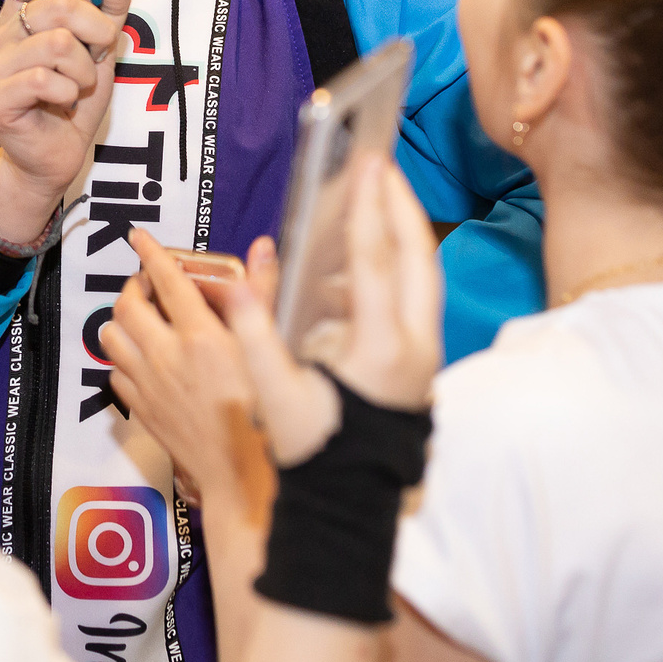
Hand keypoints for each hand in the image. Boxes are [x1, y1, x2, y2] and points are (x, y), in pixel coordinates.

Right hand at [0, 0, 129, 245]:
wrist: (55, 156)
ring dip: (84, 71)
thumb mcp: (101, 48)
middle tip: (94, 60)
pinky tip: (61, 104)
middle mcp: (3, 34)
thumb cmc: (74, 100)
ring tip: (76, 87)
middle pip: (59, 5)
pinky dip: (69, 93)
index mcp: (23, 14)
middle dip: (97, 33)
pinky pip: (45, 79)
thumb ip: (110, 9)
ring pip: (58, 43)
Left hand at [102, 230, 276, 518]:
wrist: (242, 475)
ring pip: (110, 336)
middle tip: (149, 282)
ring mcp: (148, 384)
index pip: (166, 280)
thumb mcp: (271, 349)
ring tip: (143, 317)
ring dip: (121, 320)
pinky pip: (114, 372)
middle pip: (127, 304)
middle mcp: (167, 357)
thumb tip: (262, 249)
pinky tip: (144, 357)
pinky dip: (123, 357)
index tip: (140, 237)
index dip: (151, 252)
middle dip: (134, 285)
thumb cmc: (265, 415)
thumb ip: (261, 293)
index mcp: (202, 337)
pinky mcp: (141, 409)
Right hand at [214, 154, 442, 464]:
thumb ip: (255, 342)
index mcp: (380, 351)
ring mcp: (426, 352)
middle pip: (416, 257)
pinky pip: (421, 294)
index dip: (371, 210)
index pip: (377, 264)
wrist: (351, 501)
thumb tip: (236, 292)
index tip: (368, 163)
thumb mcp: (276, 400)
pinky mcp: (424, 358)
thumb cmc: (313, 452)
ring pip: (425, 274)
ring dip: (405, 229)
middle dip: (399, 205)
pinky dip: (405, 260)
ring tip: (381, 192)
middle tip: (380, 161)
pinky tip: (378, 249)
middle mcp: (414, 346)